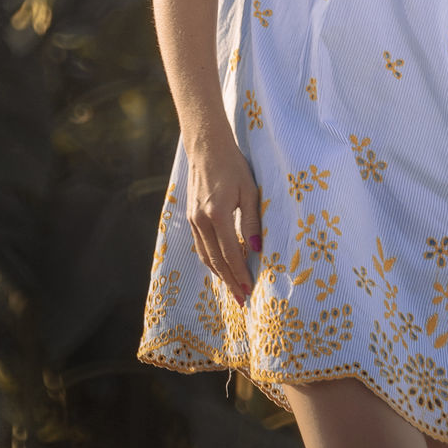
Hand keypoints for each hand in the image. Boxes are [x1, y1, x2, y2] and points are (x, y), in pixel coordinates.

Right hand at [185, 138, 262, 305]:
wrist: (207, 148)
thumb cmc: (233, 166)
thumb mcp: (249, 190)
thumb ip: (252, 221)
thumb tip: (257, 249)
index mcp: (217, 214)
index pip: (230, 252)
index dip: (240, 273)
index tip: (250, 289)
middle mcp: (201, 220)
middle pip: (215, 260)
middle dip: (229, 281)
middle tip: (242, 299)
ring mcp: (193, 220)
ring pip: (205, 255)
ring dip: (219, 274)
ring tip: (233, 288)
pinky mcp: (190, 217)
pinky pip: (200, 245)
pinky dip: (210, 259)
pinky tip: (220, 266)